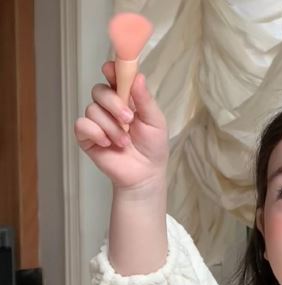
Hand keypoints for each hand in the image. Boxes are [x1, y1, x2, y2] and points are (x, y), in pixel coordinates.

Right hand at [74, 61, 168, 191]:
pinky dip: (96, 133)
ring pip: (92, 109)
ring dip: (111, 127)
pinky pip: (82, 125)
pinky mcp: (87, 136)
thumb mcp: (155, 122)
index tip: (112, 70)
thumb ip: (145, 100)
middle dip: (113, 103)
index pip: (113, 77)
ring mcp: (97, 121)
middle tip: (128, 119)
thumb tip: (138, 76)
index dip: (111, 71)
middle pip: (99, 90)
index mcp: (125, 98)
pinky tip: (107, 143)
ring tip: (125, 142)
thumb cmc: (152, 147)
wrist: (145, 174)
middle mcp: (108, 106)